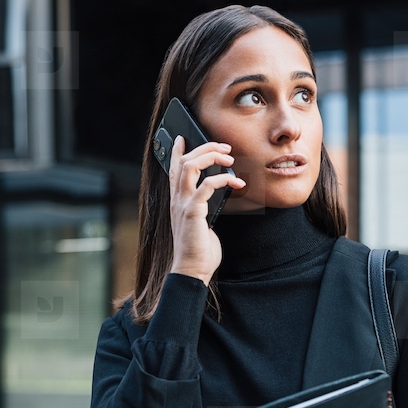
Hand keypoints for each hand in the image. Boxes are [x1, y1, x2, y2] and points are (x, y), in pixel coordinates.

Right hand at [167, 135, 246, 285]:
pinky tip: (236, 182)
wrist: (192, 270)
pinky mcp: (193, 212)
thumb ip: (204, 207)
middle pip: (184, 161)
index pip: (172, 169)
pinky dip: (222, 179)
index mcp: (177, 200)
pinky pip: (206, 186)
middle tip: (224, 147)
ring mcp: (183, 205)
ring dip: (210, 157)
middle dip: (204, 148)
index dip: (176, 151)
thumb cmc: (199, 249)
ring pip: (190, 167)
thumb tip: (216, 195)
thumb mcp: (201, 222)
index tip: (183, 138)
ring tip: (229, 158)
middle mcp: (177, 199)